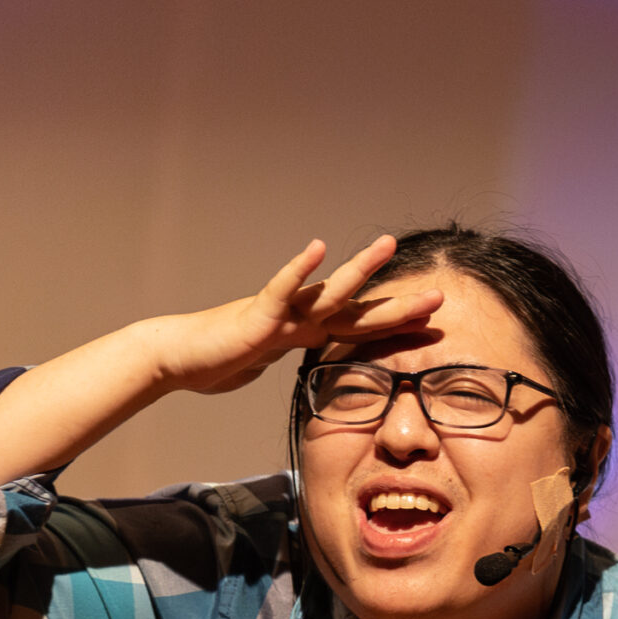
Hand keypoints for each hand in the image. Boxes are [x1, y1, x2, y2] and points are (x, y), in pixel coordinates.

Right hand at [142, 235, 446, 396]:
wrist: (177, 359)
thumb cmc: (218, 363)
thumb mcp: (270, 367)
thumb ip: (293, 361)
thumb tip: (315, 374)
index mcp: (307, 333)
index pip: (362, 329)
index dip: (397, 326)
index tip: (433, 324)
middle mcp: (301, 317)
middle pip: (360, 310)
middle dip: (400, 305)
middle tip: (440, 296)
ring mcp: (282, 312)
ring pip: (329, 290)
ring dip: (361, 269)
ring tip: (387, 244)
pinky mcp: (258, 313)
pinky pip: (281, 288)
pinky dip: (300, 268)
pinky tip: (319, 248)